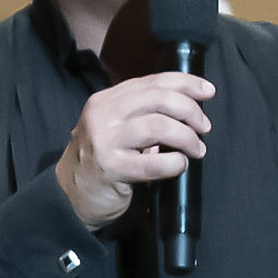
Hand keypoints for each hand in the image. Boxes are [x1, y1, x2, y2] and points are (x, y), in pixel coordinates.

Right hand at [55, 72, 212, 230]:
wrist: (70, 196)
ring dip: (186, 137)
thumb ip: (143, 114)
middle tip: (204, 127)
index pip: (152, 81)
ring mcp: (105, 140)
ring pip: (159, 126)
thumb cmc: (101, 161)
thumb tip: (188, 106)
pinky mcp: (110, 168)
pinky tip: (179, 165)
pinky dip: (174, 163)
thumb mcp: (116, 128)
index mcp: (107, 100)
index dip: (186, 83)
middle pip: (159, 99)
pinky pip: (153, 163)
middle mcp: (103, 115)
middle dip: (190, 111)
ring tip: (196, 149)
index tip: (208, 91)